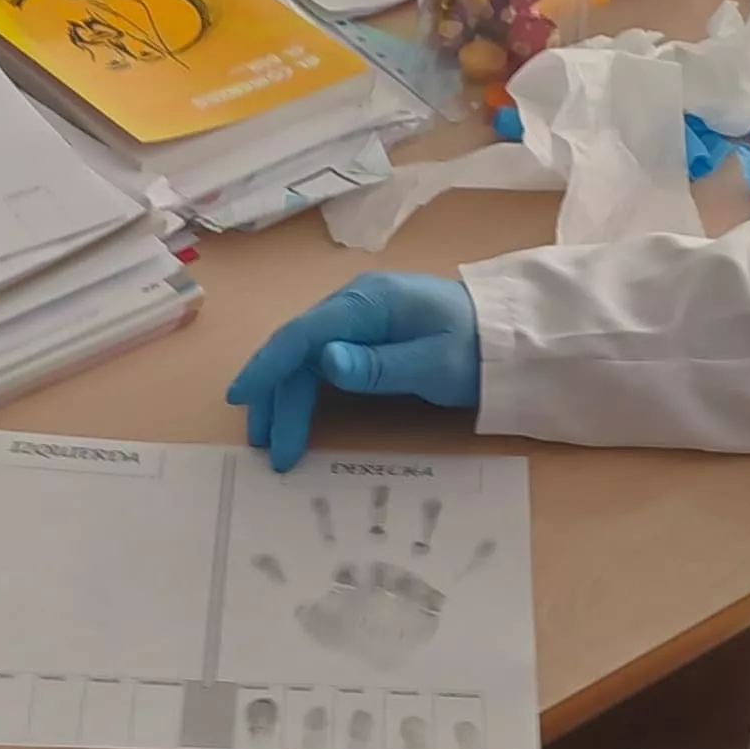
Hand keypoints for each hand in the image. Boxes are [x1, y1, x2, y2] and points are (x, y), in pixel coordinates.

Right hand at [225, 273, 480, 472]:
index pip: (302, 335)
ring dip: (285, 395)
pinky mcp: (365, 333)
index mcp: (367, 303)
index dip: (268, 366)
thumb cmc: (473, 350)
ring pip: (306, 356)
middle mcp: (354, 303)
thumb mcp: (432, 363)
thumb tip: (325, 362)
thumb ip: (377, 365)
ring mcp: (358, 317)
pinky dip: (304, 387)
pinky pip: (321, 358)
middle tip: (265, 445)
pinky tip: (294, 412)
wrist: (507, 335)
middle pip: (298, 349)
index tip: (242, 398)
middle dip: (276, 396)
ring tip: (272, 437)